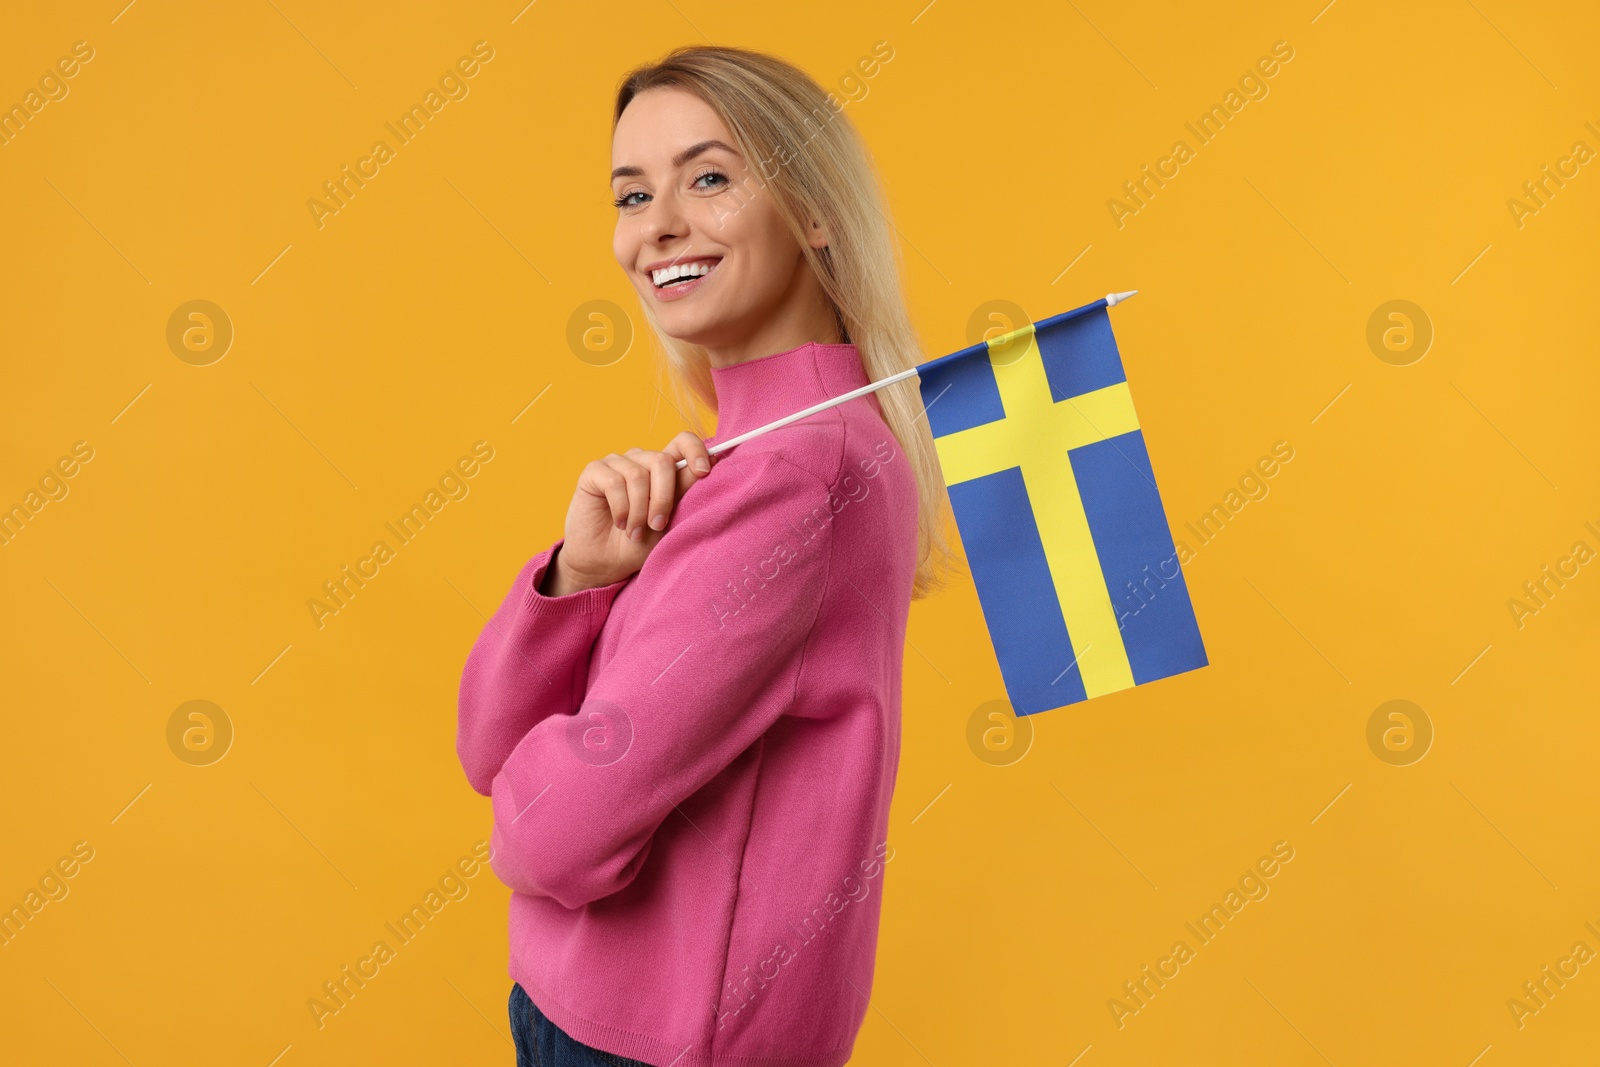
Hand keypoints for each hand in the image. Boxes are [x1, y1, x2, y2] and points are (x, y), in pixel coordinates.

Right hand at [543, 432, 714, 594]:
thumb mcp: (669, 519)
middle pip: (662, 461)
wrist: (606, 563)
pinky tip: (620, 523)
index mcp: (662, 469)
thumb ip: (684, 489)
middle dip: (663, 498)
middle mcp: (640, 460)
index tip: (704, 472)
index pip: (682, 442)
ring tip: (634, 532)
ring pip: (638, 475)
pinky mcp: (594, 471)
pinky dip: (621, 508)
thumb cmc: (640, 543)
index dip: (695, 450)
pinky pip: (614, 482)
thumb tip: (713, 460)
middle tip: (657, 525)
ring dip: (639, 510)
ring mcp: (617, 463)